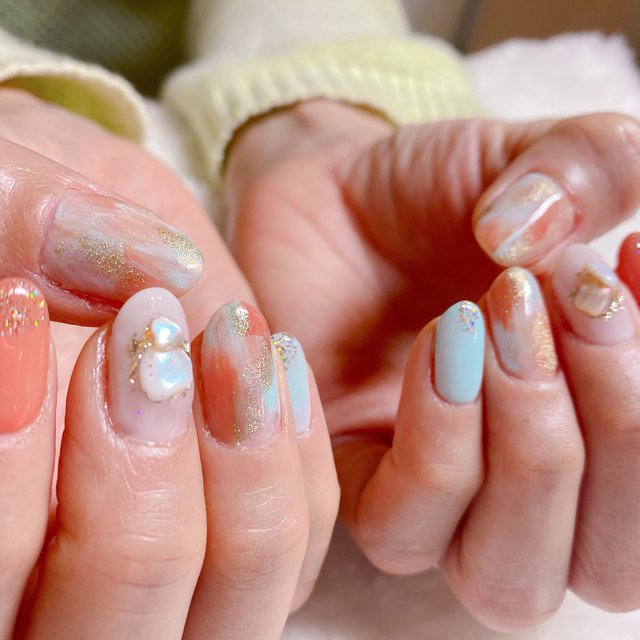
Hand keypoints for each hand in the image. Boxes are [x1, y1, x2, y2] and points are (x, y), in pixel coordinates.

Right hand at [0, 88, 338, 635]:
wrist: (55, 228)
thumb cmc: (8, 216)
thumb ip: (24, 223)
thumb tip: (150, 269)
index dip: (6, 475)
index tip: (19, 315)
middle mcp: (64, 585)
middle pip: (119, 628)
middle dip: (142, 488)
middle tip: (147, 338)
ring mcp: (173, 570)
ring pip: (236, 604)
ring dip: (245, 479)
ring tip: (227, 344)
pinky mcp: (242, 531)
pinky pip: (303, 545)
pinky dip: (299, 465)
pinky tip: (271, 363)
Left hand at [226, 99, 639, 627]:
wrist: (339, 195)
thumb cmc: (444, 188)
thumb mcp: (537, 159)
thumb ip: (592, 171)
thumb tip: (548, 245)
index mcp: (593, 426)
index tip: (630, 262)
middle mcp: (521, 483)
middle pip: (606, 566)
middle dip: (613, 432)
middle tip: (572, 303)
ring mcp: (438, 498)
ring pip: (508, 578)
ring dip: (528, 451)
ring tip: (493, 324)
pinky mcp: (349, 483)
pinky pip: (403, 527)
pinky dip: (438, 443)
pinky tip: (438, 343)